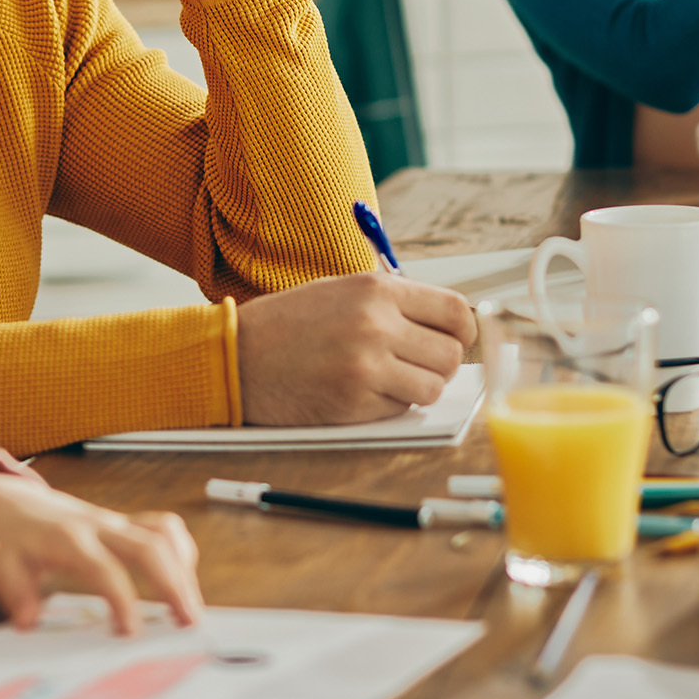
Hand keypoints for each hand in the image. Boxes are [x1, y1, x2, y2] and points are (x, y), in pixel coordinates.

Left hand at [0, 479, 203, 634]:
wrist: (11, 502)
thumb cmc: (10, 537)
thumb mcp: (0, 566)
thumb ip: (15, 593)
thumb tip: (29, 621)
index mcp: (68, 539)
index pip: (104, 568)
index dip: (121, 598)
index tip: (131, 632)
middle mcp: (98, 526)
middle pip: (149, 546)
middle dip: (174, 584)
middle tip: (189, 622)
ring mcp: (114, 522)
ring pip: (162, 534)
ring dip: (183, 570)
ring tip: (191, 608)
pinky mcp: (123, 523)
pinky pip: (161, 527)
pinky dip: (179, 550)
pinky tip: (182, 579)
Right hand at [236, 272, 478, 425]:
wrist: (235, 356)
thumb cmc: (288, 323)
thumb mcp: (340, 290)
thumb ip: (393, 301)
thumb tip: (446, 321)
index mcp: (376, 290)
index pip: (456, 311)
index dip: (463, 330)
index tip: (455, 338)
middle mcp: (376, 325)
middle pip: (451, 354)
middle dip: (440, 363)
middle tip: (417, 363)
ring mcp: (366, 367)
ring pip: (433, 387)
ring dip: (418, 387)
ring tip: (389, 378)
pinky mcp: (354, 404)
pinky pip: (401, 409)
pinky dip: (390, 404)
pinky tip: (362, 391)